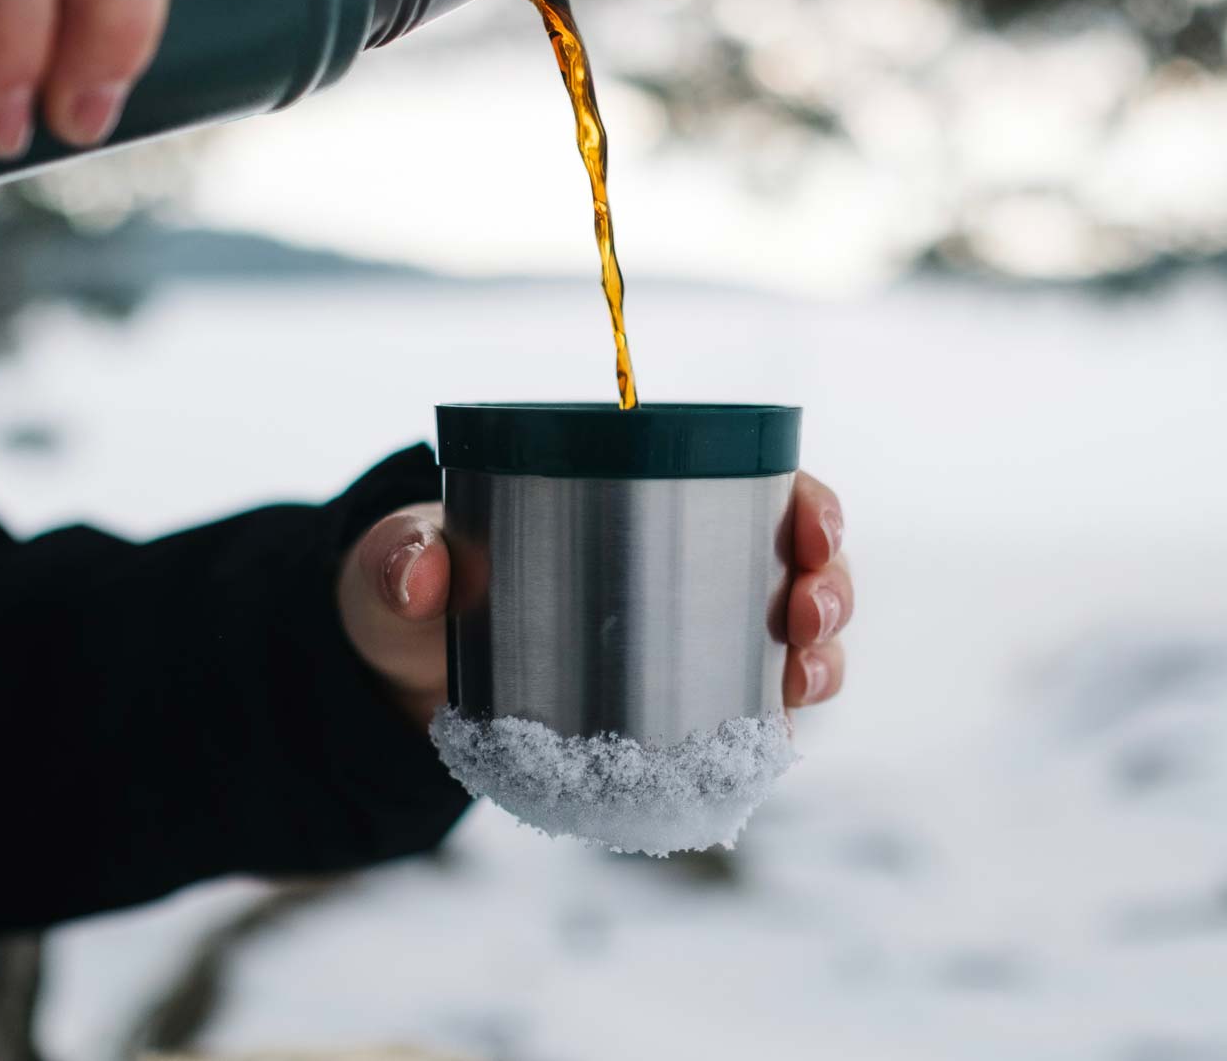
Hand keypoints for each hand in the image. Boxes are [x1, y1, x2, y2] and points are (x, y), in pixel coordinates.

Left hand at [336, 473, 852, 729]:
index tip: (812, 524)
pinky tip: (779, 741)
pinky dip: (777, 728)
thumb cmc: (411, 593)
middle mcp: (683, 568)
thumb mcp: (396, 568)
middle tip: (806, 612)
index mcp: (638, 500)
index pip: (756, 484)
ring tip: (802, 681)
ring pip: (790, 644)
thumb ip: (399, 559)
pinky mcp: (673, 713)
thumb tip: (421, 572)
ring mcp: (686, 643)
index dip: (809, 502)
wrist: (399, 682)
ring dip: (820, 660)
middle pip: (797, 567)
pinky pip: (750, 719)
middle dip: (830, 586)